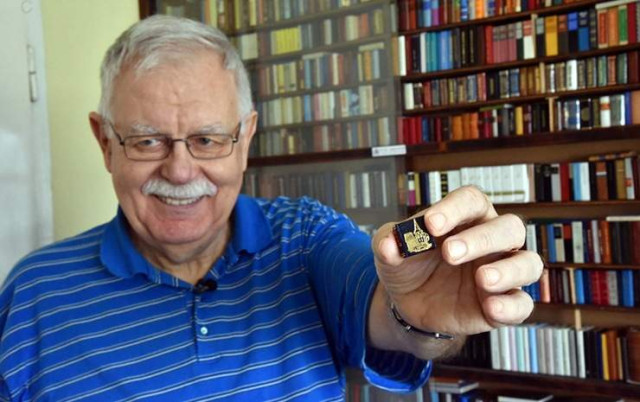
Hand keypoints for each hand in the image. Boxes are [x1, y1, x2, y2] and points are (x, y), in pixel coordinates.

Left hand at [372, 185, 543, 336]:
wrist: (409, 303)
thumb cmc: (408, 265)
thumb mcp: (390, 252)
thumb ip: (387, 243)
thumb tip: (388, 244)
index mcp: (466, 218)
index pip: (471, 201)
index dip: (454, 209)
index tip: (430, 224)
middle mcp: (491, 241)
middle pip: (509, 227)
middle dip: (481, 239)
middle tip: (450, 253)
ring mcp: (501, 272)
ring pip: (528, 263)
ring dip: (509, 270)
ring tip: (482, 279)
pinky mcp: (503, 304)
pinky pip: (522, 304)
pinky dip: (511, 306)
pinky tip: (491, 308)